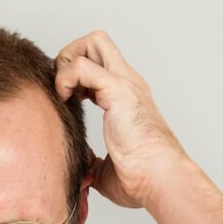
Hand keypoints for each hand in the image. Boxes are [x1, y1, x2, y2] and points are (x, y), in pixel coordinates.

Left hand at [54, 31, 190, 209]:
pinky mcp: (119, 92)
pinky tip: (65, 101)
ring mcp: (125, 84)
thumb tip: (80, 167)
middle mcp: (128, 84)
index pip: (98, 61)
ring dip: (67, 63)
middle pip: (96, 42)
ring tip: (63, 94)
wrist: (160, 182)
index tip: (66, 100)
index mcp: (126, 97)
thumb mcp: (105, 168)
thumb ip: (92, 161)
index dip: (75, 73)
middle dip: (69, 56)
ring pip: (92, 42)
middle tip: (62, 89)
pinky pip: (83, 67)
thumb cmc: (141, 179)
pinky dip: (66, 78)